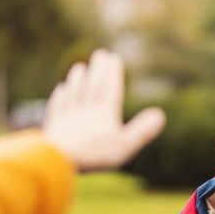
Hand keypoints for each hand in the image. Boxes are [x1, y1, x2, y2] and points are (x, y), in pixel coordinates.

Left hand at [43, 49, 165, 170]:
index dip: (113, 73)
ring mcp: (68, 116)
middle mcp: (86, 110)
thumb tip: (161, 115)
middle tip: (100, 54)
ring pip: (73, 93)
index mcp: (105, 113)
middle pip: (92, 86)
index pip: (110, 88)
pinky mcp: (54, 126)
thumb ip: (142, 130)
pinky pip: (58, 106)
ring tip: (79, 67)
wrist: (58, 159)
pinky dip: (61, 95)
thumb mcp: (125, 145)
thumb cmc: (94, 154)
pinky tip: (60, 90)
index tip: (114, 58)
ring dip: (77, 79)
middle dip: (97, 69)